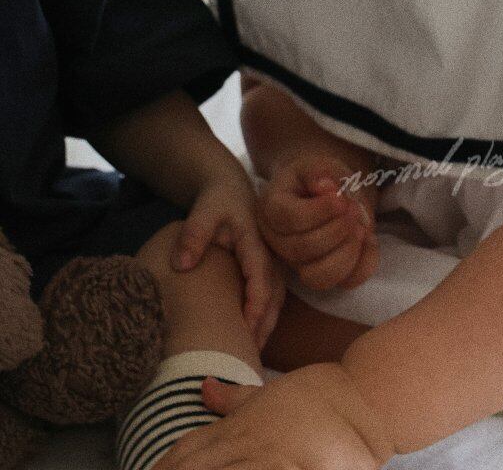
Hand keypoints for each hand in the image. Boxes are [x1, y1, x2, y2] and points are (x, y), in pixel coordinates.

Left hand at [156, 363, 394, 469]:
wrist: (357, 398)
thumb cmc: (312, 396)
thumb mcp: (266, 391)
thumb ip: (231, 397)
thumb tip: (203, 386)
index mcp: (236, 427)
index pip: (186, 453)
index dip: (164, 466)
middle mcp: (243, 445)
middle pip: (194, 467)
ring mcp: (264, 462)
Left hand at [171, 161, 286, 349]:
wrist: (230, 188)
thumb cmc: (217, 202)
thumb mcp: (203, 211)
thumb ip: (193, 235)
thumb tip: (182, 266)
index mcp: (256, 242)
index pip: (262, 279)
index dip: (256, 307)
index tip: (245, 333)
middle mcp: (271, 254)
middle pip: (276, 295)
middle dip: (265, 326)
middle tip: (249, 356)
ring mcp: (272, 261)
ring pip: (278, 299)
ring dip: (267, 325)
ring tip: (251, 354)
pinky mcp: (268, 268)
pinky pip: (273, 296)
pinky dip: (266, 317)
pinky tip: (252, 336)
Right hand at [257, 152, 378, 293]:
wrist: (326, 193)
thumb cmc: (319, 178)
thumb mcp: (318, 165)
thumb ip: (321, 172)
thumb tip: (326, 187)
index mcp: (271, 209)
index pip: (290, 219)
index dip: (320, 212)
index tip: (342, 199)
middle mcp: (278, 242)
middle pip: (302, 249)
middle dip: (336, 231)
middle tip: (354, 210)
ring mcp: (299, 264)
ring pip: (318, 277)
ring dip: (347, 254)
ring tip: (362, 228)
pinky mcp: (324, 275)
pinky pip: (344, 283)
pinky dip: (364, 264)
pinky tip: (370, 240)